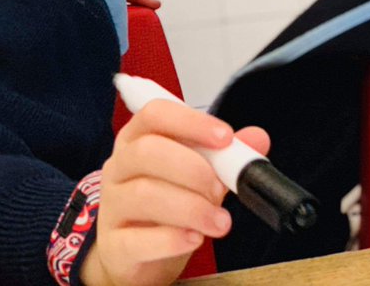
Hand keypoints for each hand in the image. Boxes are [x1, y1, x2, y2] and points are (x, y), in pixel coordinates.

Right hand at [80, 101, 270, 285]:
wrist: (138, 255)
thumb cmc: (167, 206)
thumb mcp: (199, 176)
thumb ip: (226, 157)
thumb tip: (257, 138)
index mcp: (139, 139)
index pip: (156, 114)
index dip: (192, 122)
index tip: (225, 138)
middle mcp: (119, 167)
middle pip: (147, 151)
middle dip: (193, 168)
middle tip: (220, 187)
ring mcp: (112, 206)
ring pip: (144, 194)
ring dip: (192, 207)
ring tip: (220, 221)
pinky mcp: (114, 245)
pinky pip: (137, 239)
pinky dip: (172, 239)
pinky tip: (195, 238)